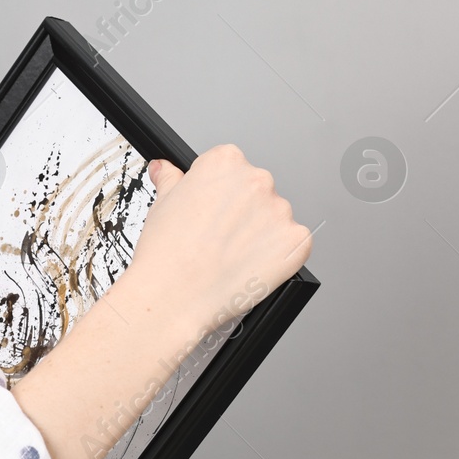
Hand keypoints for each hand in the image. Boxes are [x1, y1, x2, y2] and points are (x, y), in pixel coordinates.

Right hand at [124, 144, 311, 336]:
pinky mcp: (297, 241)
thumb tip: (165, 169)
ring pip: (274, 218)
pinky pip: (293, 244)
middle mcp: (257, 180)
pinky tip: (250, 265)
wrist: (174, 296)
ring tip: (229, 256)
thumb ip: (171, 180)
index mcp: (225, 162)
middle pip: (255, 191)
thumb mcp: (161, 205)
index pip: (231, 167)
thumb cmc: (166, 254)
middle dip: (241, 212)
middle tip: (216, 238)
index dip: (218, 193)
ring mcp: (280, 211)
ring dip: (260, 234)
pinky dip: (277, 255)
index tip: (209, 210)